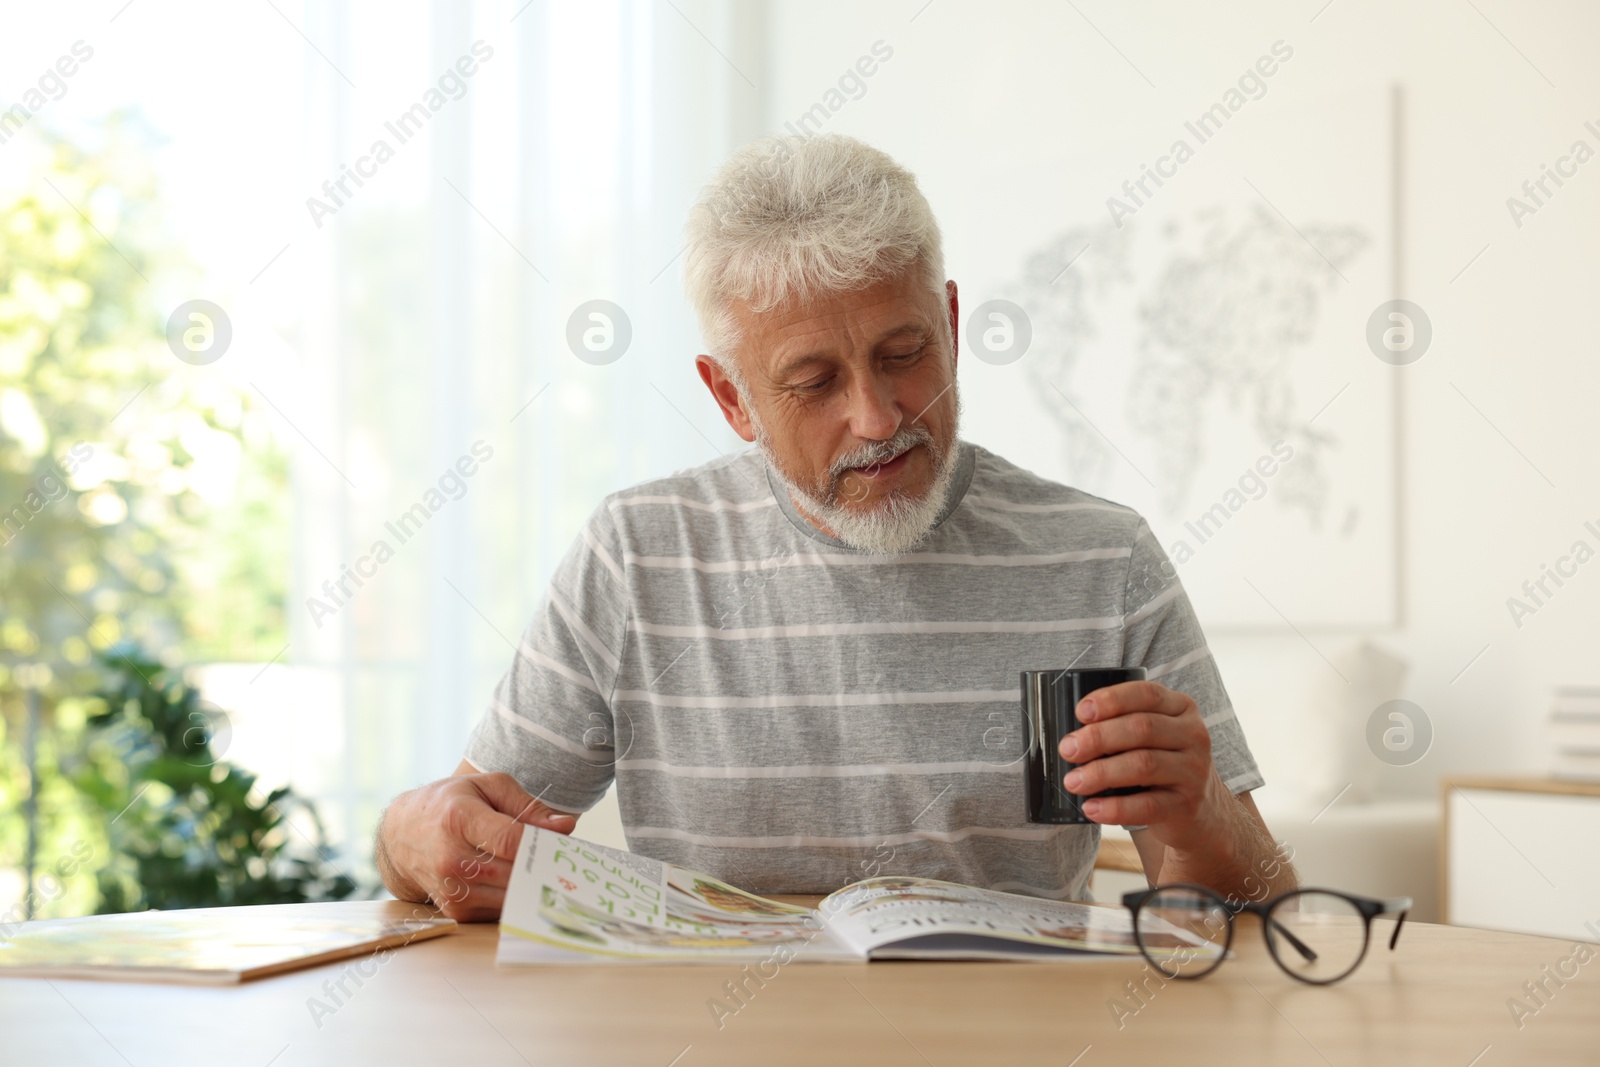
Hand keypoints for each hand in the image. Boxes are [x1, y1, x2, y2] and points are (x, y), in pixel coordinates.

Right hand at [376, 771, 576, 920]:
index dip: (543, 842)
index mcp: (458, 819)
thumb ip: (528, 806)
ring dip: (533, 884)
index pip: (510, 840)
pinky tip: (521, 881)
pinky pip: (501, 909)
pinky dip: (516, 897)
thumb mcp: (487, 787)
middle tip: (564, 859)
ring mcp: (451, 889)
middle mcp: (450, 858)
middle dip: (544, 866)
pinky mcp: (455, 910)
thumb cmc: (450, 804)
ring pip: (512, 895)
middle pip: (515, 872)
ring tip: (546, 869)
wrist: (401, 835)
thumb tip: (566, 827)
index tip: (564, 840)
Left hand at [1056, 680, 1230, 850]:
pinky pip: (1147, 806)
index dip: (1111, 700)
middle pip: (1142, 728)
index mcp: (1181, 708)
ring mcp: (1193, 771)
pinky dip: (1114, 808)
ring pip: (1144, 764)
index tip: (1081, 712)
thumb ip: (1122, 724)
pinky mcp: (1186, 805)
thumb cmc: (1160, 762)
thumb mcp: (1152, 735)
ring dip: (1101, 772)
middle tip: (1068, 750)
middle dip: (1098, 737)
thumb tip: (1071, 735)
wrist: (1199, 809)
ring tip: (1073, 781)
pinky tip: (1092, 808)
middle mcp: (1193, 735)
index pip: (1146, 694)